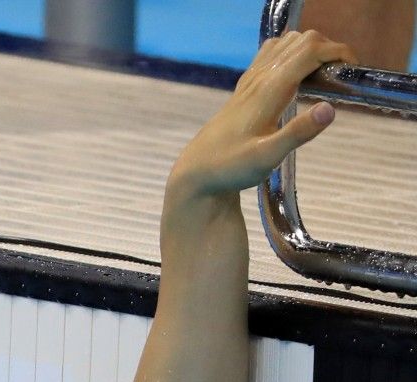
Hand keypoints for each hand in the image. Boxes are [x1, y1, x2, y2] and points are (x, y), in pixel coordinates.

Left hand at [169, 30, 356, 198]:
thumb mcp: (267, 157)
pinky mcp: (244, 90)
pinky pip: (270, 56)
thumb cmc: (230, 168)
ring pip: (285, 43)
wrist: (195, 173)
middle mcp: (258, 79)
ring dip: (310, 49)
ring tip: (324, 77)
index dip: (337, 52)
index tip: (354, 70)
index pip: (309, 50)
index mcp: (268, 90)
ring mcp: (249, 82)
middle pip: (301, 40)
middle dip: (328, 48)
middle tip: (341, 77)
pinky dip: (291, 55)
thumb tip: (330, 108)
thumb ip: (298, 133)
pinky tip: (298, 79)